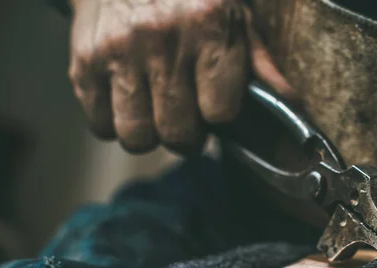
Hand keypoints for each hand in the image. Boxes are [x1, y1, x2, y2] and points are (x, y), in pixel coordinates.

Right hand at [68, 0, 293, 154]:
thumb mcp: (235, 20)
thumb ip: (261, 66)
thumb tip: (293, 108)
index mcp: (208, 27)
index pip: (220, 113)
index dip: (219, 117)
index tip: (215, 106)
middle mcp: (161, 39)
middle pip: (178, 134)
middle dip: (187, 133)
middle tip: (186, 112)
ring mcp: (117, 51)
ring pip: (138, 138)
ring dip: (151, 133)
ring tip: (156, 107)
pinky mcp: (83, 63)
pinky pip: (102, 127)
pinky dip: (116, 122)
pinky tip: (129, 98)